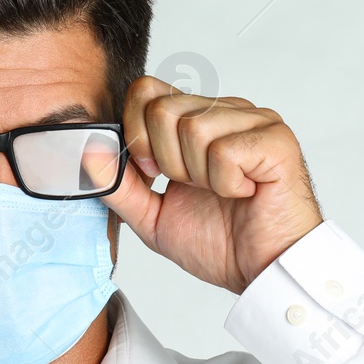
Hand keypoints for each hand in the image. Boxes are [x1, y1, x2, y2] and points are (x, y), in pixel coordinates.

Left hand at [102, 76, 322, 293]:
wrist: (260, 272)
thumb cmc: (218, 242)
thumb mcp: (151, 216)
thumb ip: (119, 184)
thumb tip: (86, 149)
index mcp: (196, 119)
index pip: (146, 91)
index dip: (138, 136)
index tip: (156, 175)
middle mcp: (226, 111)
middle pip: (163, 108)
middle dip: (168, 162)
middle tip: (196, 188)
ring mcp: (255, 121)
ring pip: (193, 127)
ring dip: (200, 175)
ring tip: (223, 192)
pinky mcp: (277, 140)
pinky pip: (226, 149)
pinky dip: (227, 182)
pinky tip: (244, 193)